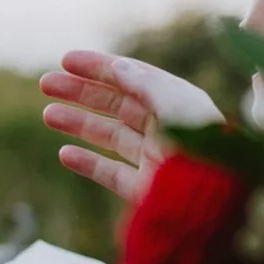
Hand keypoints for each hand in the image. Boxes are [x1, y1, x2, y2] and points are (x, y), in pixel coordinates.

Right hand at [40, 51, 224, 203]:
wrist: (217, 203)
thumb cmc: (202, 147)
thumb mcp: (176, 105)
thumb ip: (145, 83)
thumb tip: (117, 66)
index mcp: (178, 103)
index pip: (133, 78)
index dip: (100, 67)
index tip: (66, 60)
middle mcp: (166, 129)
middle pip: (116, 105)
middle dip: (81, 92)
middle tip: (46, 84)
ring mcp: (155, 160)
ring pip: (110, 136)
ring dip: (78, 123)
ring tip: (48, 115)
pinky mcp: (146, 190)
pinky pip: (111, 173)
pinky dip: (88, 163)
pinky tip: (64, 153)